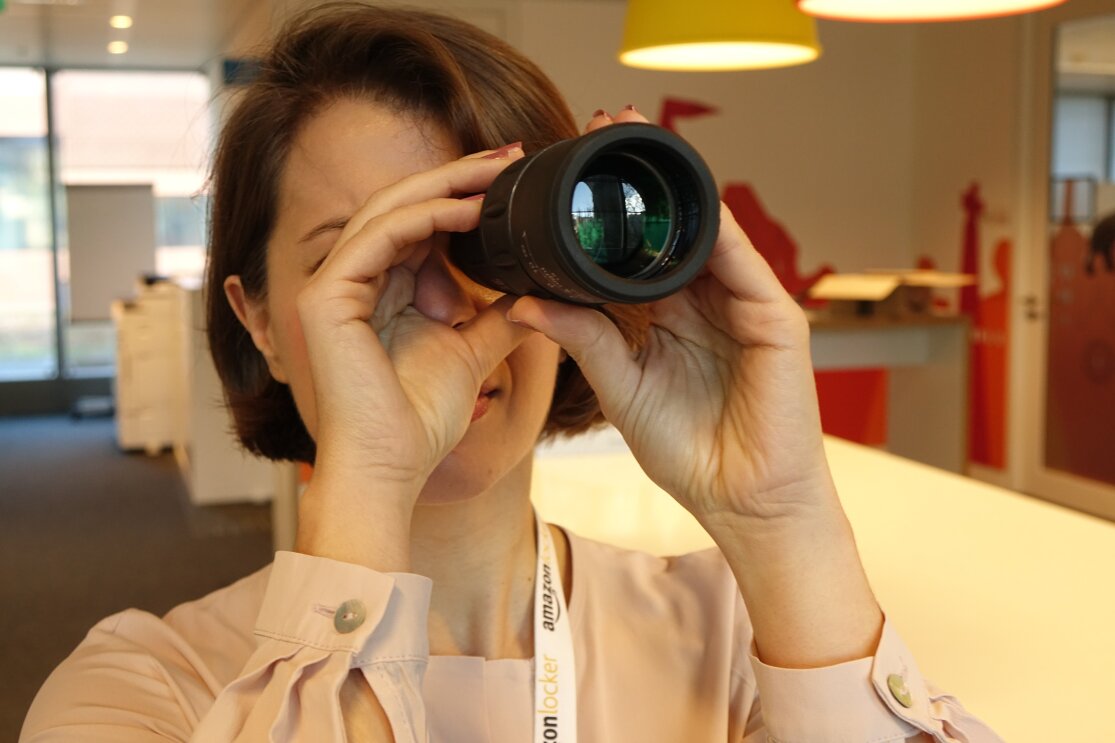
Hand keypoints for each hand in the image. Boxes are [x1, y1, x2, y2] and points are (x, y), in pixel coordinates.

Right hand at [291, 145, 535, 568]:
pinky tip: (470, 210)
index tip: (511, 178)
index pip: (418, 224)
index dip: (462, 196)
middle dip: (458, 176)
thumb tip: (538, 291)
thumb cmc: (420, 421)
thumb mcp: (472, 353)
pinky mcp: (325, 296)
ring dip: (446, 186)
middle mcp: (348, 280)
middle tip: (509, 155)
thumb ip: (497, 317)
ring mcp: (330, 285)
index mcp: (377, 290)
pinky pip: (380, 237)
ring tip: (497, 170)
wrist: (390, 469)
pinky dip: (427, 218)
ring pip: (389, 210)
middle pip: (402, 206)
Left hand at [509, 108, 882, 668]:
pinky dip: (713, 223)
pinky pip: (743, 259)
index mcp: (670, 316)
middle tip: (598, 125)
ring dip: (670, 184)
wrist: (743, 502)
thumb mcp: (620, 387)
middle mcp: (708, 301)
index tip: (567, 170)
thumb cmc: (688, 452)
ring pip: (707, 228)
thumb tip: (524, 301)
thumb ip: (583, 338)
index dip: (608, 210)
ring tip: (631, 135)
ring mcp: (744, 304)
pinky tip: (679, 192)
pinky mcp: (776, 317)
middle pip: (672, 225)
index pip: (637, 248)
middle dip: (637, 176)